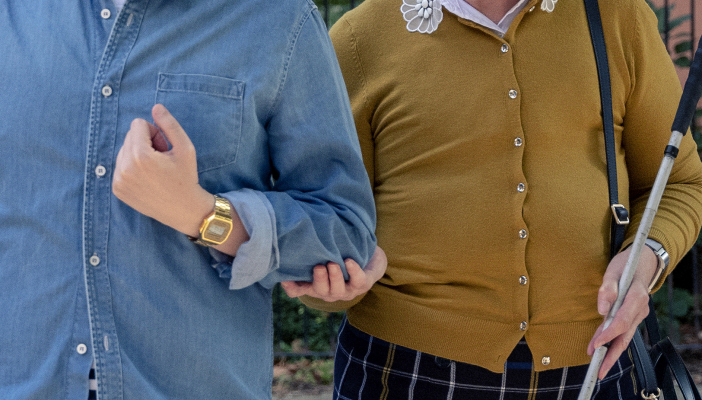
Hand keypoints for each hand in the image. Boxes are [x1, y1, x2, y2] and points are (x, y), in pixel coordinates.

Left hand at [112, 104, 213, 236]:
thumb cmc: (186, 177)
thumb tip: (156, 107)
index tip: (164, 148)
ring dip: (138, 155)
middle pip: (129, 136)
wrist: (183, 210)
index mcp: (140, 156)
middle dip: (145, 142)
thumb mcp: (185, 148)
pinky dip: (132, 168)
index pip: (137, 124)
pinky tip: (148, 179)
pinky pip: (120, 166)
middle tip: (162, 159)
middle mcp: (125, 168)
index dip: (154, 132)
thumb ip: (169, 125)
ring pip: (124, 150)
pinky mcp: (117, 189)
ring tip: (155, 170)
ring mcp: (119, 180)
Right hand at [281, 246, 386, 301]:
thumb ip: (310, 248)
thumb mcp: (323, 253)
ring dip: (335, 277)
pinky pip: (358, 281)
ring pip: (337, 290)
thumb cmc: (339, 254)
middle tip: (319, 266)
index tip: (285, 277)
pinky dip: (353, 271)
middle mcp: (328, 290)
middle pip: (319, 290)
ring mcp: (345, 290)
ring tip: (333, 263)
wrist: (369, 259)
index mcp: (314, 284)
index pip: (297, 290)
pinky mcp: (362, 285)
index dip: (290, 286)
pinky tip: (349, 261)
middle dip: (319, 280)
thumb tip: (294, 232)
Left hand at [587, 245, 658, 378]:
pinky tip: (602, 349)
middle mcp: (640, 310)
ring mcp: (638, 314)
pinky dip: (613, 341)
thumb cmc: (627, 264)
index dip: (608, 335)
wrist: (643, 261)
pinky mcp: (633, 315)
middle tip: (599, 369)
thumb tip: (602, 309)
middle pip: (625, 336)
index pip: (621, 322)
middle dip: (612, 355)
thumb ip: (608, 288)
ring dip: (611, 351)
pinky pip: (623, 331)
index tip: (596, 345)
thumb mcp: (614, 270)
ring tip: (598, 365)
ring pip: (625, 337)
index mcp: (637, 298)